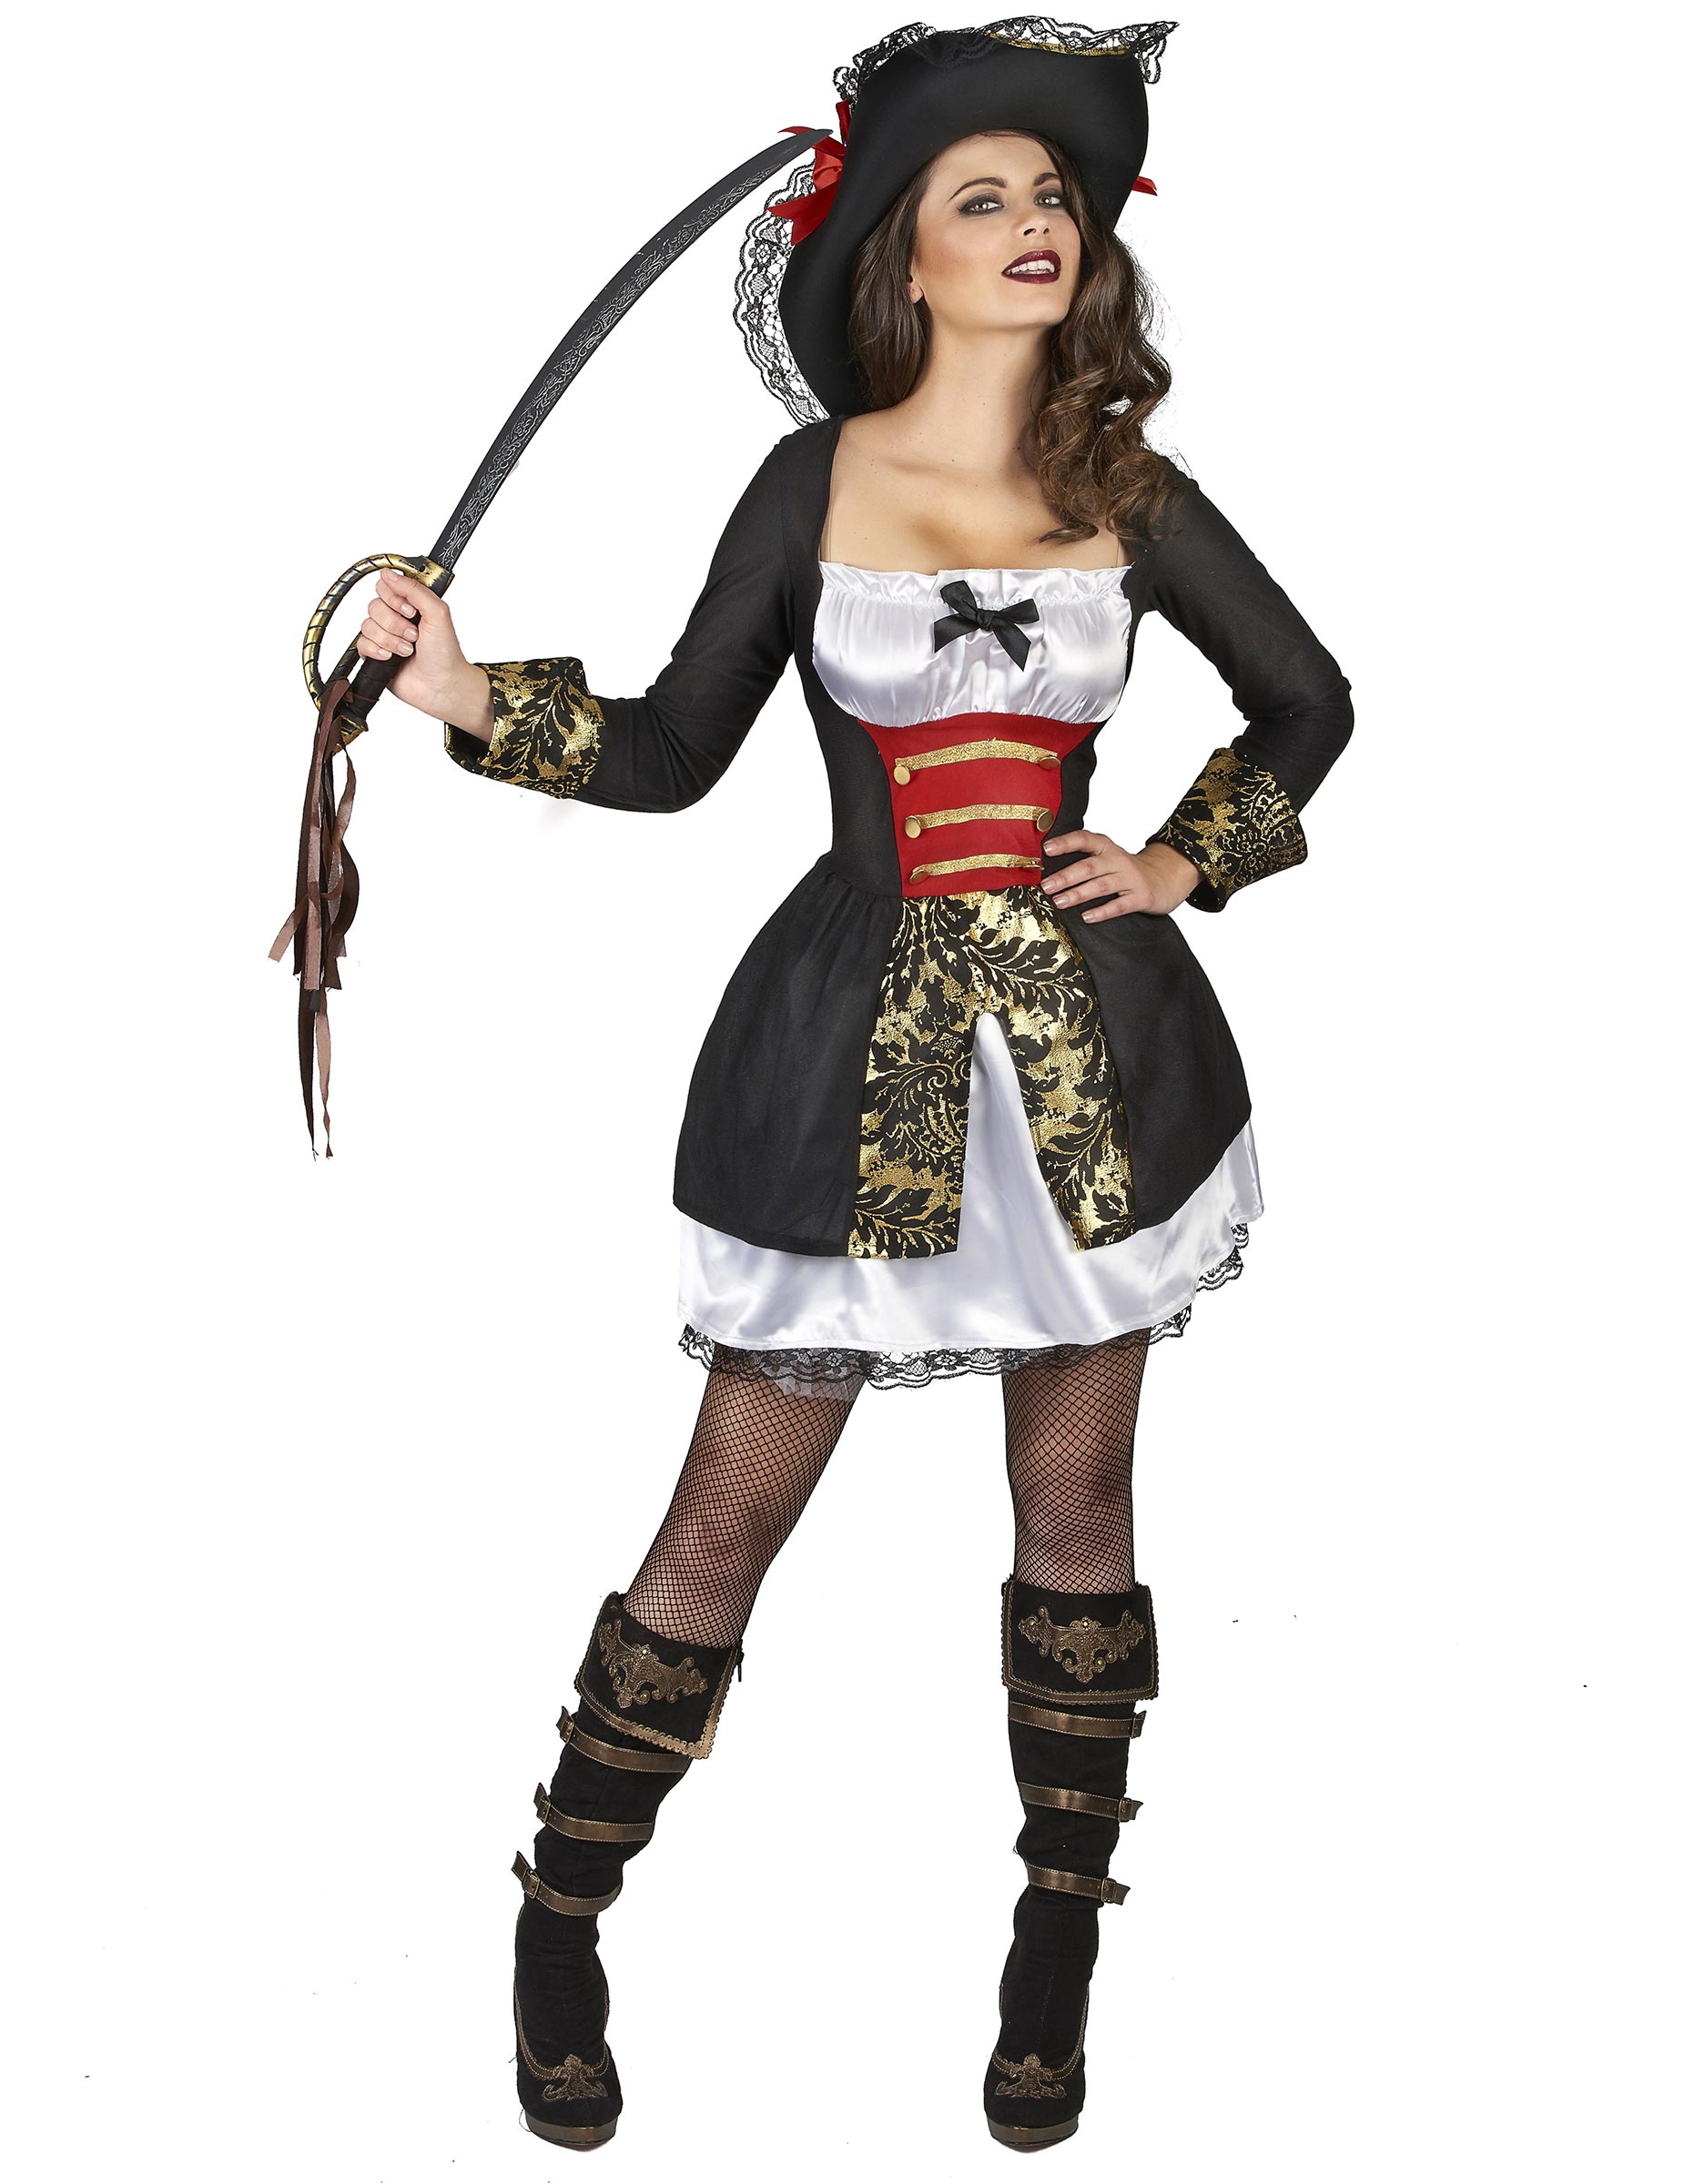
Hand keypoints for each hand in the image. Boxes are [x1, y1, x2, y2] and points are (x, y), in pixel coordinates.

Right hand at [356, 568, 488, 730]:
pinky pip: (361, 643)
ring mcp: (385, 636)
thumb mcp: (437, 613)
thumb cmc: (445, 653)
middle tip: (414, 635)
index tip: (410, 610)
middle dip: (395, 623)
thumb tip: (389, 573)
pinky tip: (391, 657)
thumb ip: (415, 589)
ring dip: (390, 639)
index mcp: (411, 604)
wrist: (441, 686)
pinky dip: (377, 650)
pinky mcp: (375, 654)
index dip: (394, 597)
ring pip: (367, 625)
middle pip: (374, 605)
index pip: (386, 586)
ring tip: (408, 650)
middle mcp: (396, 617)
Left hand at [1040, 830, 1199, 919]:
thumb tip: (1047, 871)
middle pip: (1089, 866)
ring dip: (1078, 894)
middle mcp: (1118, 860)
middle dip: (1066, 876)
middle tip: (1046, 885)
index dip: (1066, 842)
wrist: (1166, 877)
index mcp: (1107, 848)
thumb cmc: (1127, 870)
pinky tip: (1087, 917)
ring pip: (1101, 885)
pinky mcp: (1141, 897)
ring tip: (1059, 901)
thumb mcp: (1108, 858)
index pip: (1085, 839)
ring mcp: (1131, 878)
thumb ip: (1084, 860)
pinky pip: (1119, 905)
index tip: (1047, 848)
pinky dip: (1102, 911)